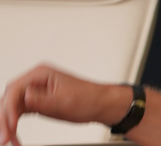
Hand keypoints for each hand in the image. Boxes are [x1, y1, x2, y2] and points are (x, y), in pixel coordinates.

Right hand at [1, 65, 129, 145]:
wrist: (100, 104)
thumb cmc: (88, 98)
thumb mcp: (64, 101)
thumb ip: (42, 100)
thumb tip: (25, 97)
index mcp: (41, 74)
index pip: (15, 89)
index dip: (8, 108)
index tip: (10, 124)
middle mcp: (35, 81)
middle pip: (9, 99)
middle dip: (5, 119)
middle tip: (4, 138)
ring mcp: (34, 91)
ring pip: (11, 109)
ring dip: (8, 125)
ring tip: (9, 141)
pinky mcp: (36, 102)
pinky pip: (18, 114)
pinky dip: (15, 126)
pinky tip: (15, 137)